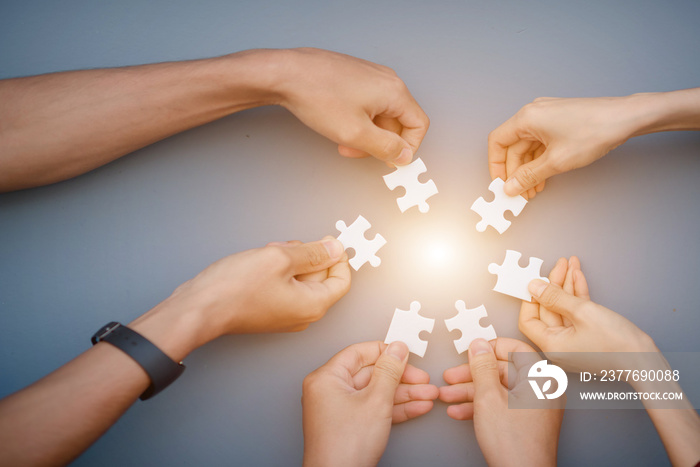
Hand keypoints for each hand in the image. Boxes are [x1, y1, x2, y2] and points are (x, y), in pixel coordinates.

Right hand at [130, 237, 350, 357]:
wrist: (199, 308)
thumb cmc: (235, 289)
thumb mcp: (279, 259)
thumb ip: (312, 253)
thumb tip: (334, 249)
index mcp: (313, 305)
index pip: (341, 280)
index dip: (338, 257)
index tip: (329, 240)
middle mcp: (302, 314)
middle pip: (321, 278)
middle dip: (308, 256)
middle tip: (289, 245)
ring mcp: (284, 314)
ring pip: (300, 279)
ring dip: (289, 260)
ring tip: (269, 252)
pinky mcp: (268, 309)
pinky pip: (284, 285)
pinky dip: (278, 270)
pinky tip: (261, 260)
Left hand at [274, 48, 429, 165]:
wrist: (286, 73)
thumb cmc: (318, 97)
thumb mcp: (356, 134)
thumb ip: (386, 148)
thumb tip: (404, 155)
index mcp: (394, 91)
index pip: (419, 124)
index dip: (407, 147)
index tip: (389, 160)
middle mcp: (386, 79)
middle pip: (398, 120)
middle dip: (380, 142)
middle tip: (356, 151)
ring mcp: (370, 75)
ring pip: (380, 114)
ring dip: (366, 133)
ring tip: (343, 141)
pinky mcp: (354, 76)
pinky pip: (366, 103)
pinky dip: (356, 120)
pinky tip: (337, 125)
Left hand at [302, 341, 437, 466]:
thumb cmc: (344, 447)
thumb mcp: (376, 401)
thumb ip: (390, 371)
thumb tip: (397, 349)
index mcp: (326, 378)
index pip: (358, 352)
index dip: (385, 351)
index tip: (406, 353)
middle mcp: (329, 391)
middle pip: (371, 374)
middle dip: (402, 378)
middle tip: (422, 378)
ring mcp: (340, 409)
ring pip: (377, 393)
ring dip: (404, 394)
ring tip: (428, 394)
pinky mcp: (350, 425)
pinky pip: (375, 409)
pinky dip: (396, 408)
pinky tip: (417, 406)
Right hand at [439, 338, 563, 466]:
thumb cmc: (515, 443)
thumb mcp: (488, 397)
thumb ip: (482, 367)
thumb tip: (479, 345)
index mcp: (540, 378)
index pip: (516, 348)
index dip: (490, 348)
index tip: (471, 351)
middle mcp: (541, 390)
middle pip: (502, 370)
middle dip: (471, 375)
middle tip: (451, 376)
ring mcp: (534, 407)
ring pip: (498, 389)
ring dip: (469, 392)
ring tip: (447, 396)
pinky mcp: (525, 422)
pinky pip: (501, 405)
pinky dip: (480, 406)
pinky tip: (459, 411)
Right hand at [488, 96, 641, 198]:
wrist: (626, 117)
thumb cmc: (593, 132)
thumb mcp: (556, 161)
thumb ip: (529, 176)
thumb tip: (510, 187)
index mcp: (527, 118)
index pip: (498, 142)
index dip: (495, 166)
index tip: (500, 184)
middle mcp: (533, 114)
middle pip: (513, 147)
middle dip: (515, 172)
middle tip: (520, 193)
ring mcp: (546, 116)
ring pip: (527, 147)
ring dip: (528, 169)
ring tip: (533, 190)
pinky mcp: (558, 120)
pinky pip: (540, 143)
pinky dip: (539, 161)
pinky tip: (544, 177)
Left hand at [520, 256, 656, 371]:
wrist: (645, 361)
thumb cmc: (616, 344)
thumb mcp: (582, 313)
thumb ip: (555, 297)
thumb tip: (534, 287)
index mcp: (551, 345)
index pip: (529, 319)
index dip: (531, 298)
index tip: (536, 280)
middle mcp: (559, 345)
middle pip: (548, 310)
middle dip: (554, 284)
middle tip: (560, 264)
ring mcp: (573, 341)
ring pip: (564, 308)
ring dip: (567, 286)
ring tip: (571, 263)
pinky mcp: (587, 335)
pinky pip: (577, 313)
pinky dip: (578, 296)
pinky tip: (578, 277)